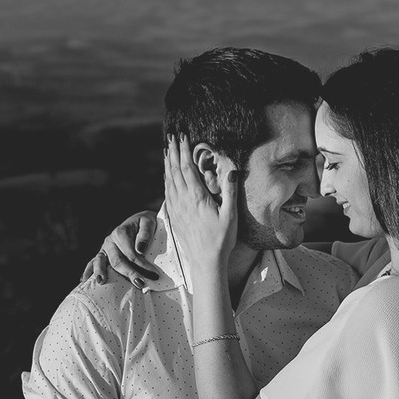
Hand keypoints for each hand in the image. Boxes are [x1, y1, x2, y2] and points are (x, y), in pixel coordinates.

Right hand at [81, 211, 158, 285]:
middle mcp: (110, 241)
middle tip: (140, 284)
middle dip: (128, 273)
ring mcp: (104, 248)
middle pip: (117, 260)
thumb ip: (145, 234)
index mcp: (120, 233)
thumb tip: (140, 249)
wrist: (138, 221)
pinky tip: (83, 281)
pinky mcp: (102, 254)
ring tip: (101, 282)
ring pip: (100, 261)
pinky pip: (92, 262)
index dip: (142, 266)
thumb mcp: (148, 223)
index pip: (131, 254)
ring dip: (101, 272)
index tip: (154, 275)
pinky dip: (87, 271)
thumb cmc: (144, 223)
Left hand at [163, 136, 236, 276]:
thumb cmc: (221, 240)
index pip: (187, 168)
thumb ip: (230, 192)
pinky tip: (166, 175)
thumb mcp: (230, 216)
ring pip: (168, 180)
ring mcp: (176, 208)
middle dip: (173, 152)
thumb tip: (231, 171)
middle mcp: (183, 200)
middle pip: (174, 170)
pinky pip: (167, 192)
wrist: (205, 261)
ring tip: (166, 150)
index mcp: (196, 197)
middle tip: (171, 137)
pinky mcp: (174, 216)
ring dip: (167, 163)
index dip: (184, 151)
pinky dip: (166, 179)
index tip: (183, 137)